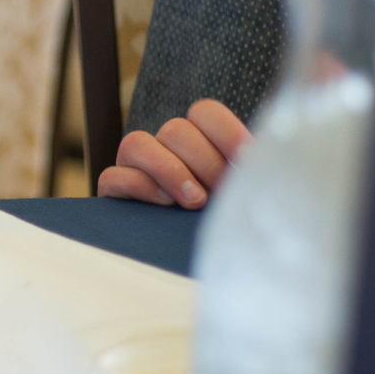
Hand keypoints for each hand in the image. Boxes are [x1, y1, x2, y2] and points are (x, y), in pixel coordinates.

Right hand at [98, 99, 251, 209]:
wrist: (186, 260)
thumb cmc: (220, 223)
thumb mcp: (237, 196)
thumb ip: (245, 176)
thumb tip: (261, 162)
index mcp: (196, 140)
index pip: (204, 112)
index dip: (226, 131)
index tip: (246, 159)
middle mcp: (162, 147)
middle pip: (175, 129)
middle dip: (203, 160)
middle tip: (221, 189)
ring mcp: (133, 166)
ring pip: (136, 143)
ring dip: (170, 170)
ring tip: (195, 200)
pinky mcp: (113, 191)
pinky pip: (114, 176)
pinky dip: (139, 185)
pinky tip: (164, 204)